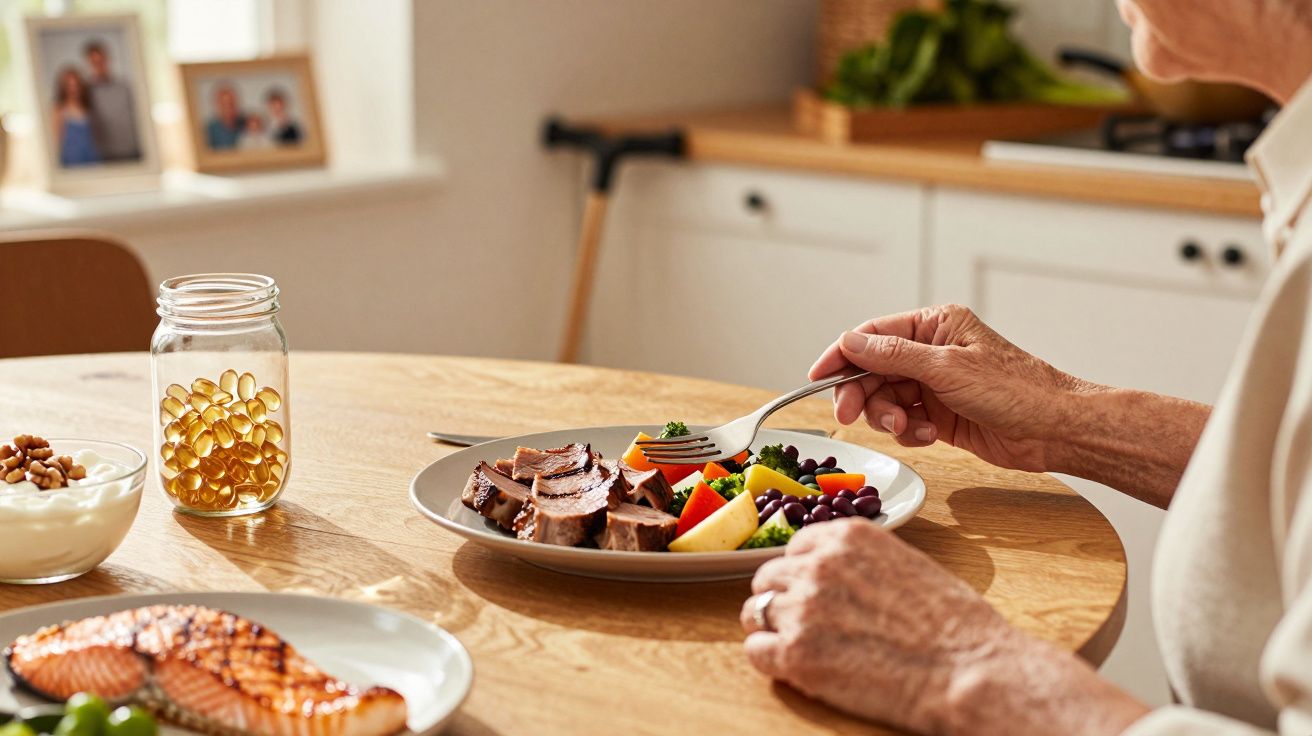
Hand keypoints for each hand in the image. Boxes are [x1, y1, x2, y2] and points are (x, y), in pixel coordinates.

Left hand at [740, 519, 1016, 732]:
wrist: (968, 668)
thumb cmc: (954, 623)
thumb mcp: (905, 563)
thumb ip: (861, 562)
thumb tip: (839, 576)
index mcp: (845, 537)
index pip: (796, 547)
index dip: (803, 573)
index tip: (814, 591)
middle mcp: (816, 565)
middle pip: (769, 577)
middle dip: (783, 598)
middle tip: (805, 623)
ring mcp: (801, 609)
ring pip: (756, 611)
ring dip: (772, 627)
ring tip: (800, 646)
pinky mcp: (795, 655)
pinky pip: (756, 651)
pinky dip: (770, 660)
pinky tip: (796, 667)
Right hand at [809, 304, 1084, 471]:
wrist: (1054, 429)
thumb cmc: (1016, 390)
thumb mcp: (947, 367)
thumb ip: (893, 355)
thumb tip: (850, 342)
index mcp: (934, 325)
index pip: (872, 335)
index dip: (840, 355)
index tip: (816, 376)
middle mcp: (930, 352)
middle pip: (872, 370)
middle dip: (861, 394)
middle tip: (850, 416)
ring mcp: (934, 384)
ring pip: (885, 399)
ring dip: (888, 417)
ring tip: (908, 428)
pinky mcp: (939, 415)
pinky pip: (904, 421)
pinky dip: (909, 432)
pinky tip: (929, 436)